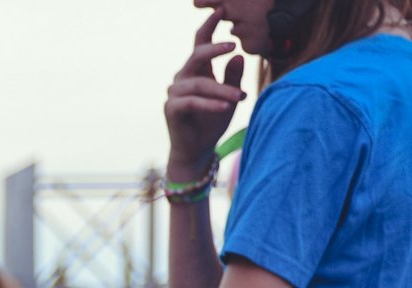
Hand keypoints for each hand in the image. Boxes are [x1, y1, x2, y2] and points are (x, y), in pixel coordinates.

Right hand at [165, 12, 246, 176]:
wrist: (197, 149)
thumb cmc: (212, 122)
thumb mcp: (229, 97)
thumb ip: (233, 77)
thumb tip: (239, 56)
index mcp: (197, 71)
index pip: (200, 42)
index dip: (209, 26)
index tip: (221, 10)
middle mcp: (183, 78)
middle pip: (196, 56)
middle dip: (215, 49)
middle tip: (234, 44)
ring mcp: (174, 93)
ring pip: (200, 83)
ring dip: (222, 90)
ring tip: (240, 99)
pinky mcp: (171, 109)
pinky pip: (192, 102)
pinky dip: (210, 105)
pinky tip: (225, 108)